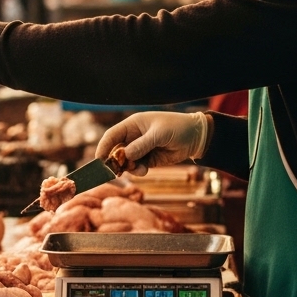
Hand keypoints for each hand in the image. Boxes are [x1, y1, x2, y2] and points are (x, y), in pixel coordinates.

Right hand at [96, 112, 210, 175]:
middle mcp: (134, 137)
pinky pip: (137, 167)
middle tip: (115, 171)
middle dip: (115, 161)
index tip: (99, 160)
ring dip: (129, 167)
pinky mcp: (149, 159)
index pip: (112, 135)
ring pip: (127, 161)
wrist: (197, 138)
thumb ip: (141, 145)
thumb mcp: (158, 134)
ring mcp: (141, 149)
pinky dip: (138, 170)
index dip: (104, 146)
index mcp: (133, 125)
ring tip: (138, 169)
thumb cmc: (177, 128)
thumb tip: (125, 155)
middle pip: (117, 150)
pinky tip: (145, 170)